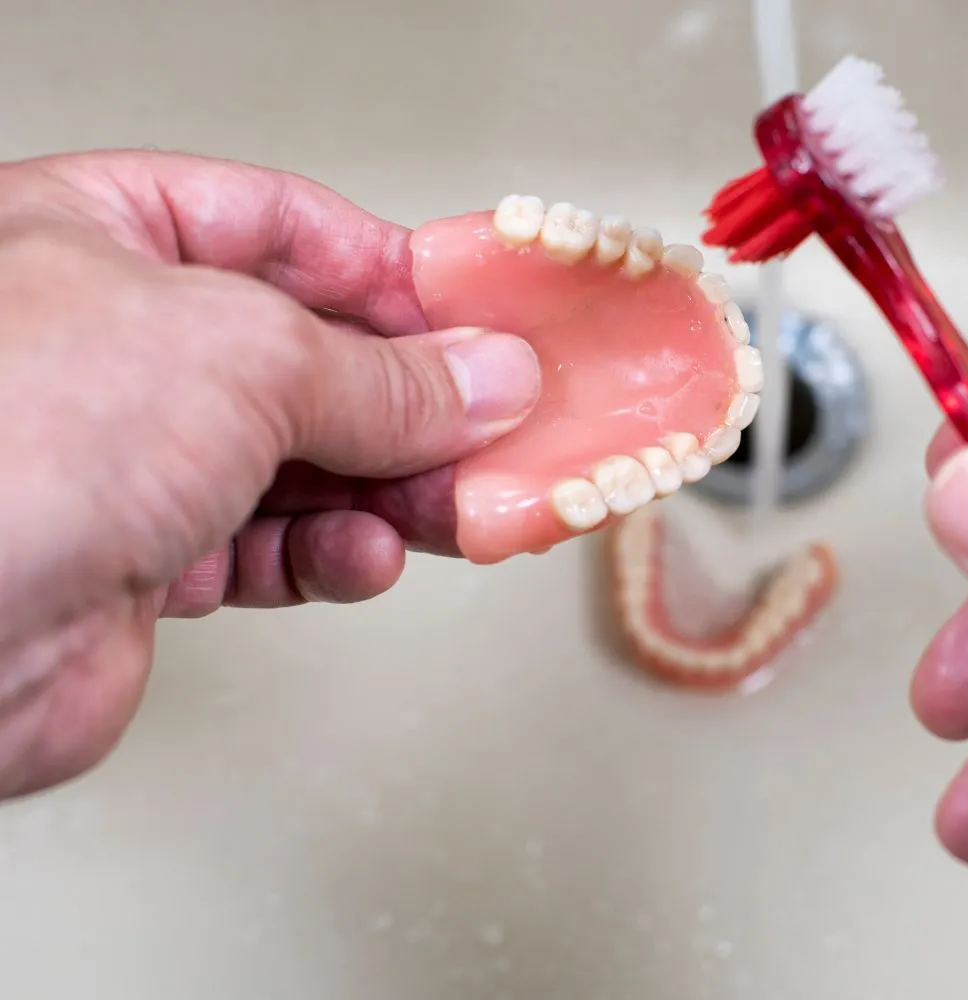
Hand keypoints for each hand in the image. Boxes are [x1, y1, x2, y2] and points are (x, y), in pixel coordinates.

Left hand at [0, 151, 540, 800]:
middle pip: (303, 355)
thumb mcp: (244, 357)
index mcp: (92, 236)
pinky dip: (331, 555)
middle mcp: (103, 341)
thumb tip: (483, 379)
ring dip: (386, 487)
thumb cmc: (12, 446)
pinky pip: (268, 546)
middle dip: (407, 400)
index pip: (279, 225)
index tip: (478, 322)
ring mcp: (121, 453)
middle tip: (492, 427)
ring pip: (298, 460)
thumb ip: (384, 374)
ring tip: (454, 503)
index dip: (389, 273)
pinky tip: (366, 556)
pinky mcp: (140, 559)